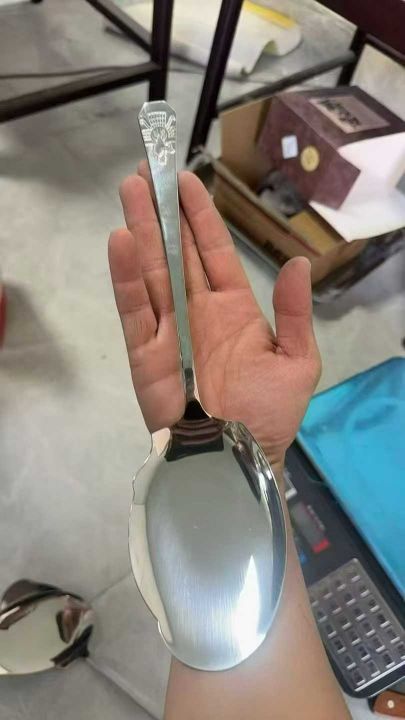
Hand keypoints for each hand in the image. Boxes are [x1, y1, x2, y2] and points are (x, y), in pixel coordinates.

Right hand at [108, 166, 320, 472]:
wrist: (240, 458)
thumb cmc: (269, 414)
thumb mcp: (298, 361)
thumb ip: (295, 314)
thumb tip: (298, 264)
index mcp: (233, 310)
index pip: (213, 252)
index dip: (200, 216)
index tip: (185, 180)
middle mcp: (197, 312)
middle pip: (176, 253)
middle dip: (162, 213)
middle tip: (145, 172)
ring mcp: (169, 330)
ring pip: (152, 272)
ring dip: (141, 231)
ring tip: (130, 190)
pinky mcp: (146, 353)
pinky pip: (136, 311)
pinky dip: (127, 278)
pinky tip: (120, 242)